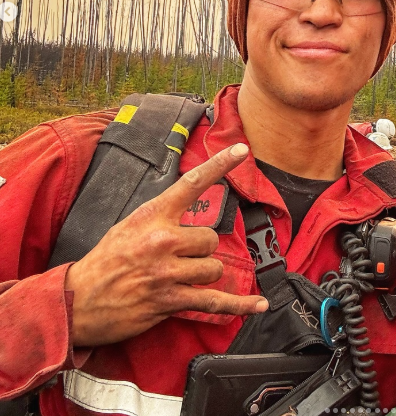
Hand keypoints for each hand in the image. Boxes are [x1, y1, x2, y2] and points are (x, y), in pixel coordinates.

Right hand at [65, 143, 267, 347]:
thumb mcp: (129, 225)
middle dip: (200, 250)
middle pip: (210, 239)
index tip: (242, 150)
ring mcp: (167, 272)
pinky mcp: (170, 301)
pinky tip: (259, 304)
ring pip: (214, 268)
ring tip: (177, 278)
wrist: (77, 301)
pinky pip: (214, 302)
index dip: (220, 164)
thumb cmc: (106, 261)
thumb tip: (192, 208)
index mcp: (153, 215)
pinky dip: (239, 304)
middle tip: (176, 258)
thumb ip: (162, 215)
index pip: (192, 183)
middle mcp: (163, 240)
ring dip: (203, 275)